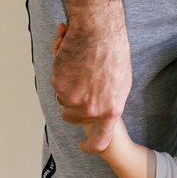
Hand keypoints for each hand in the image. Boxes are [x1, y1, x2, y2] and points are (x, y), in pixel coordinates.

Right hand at [51, 16, 131, 152]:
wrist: (99, 30)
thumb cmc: (113, 52)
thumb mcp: (121, 83)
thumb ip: (109, 102)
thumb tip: (101, 111)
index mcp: (110, 110)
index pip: (100, 141)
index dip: (90, 147)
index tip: (83, 145)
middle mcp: (91, 109)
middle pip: (72, 116)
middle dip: (72, 104)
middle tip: (80, 83)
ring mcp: (73, 98)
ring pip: (62, 98)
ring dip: (67, 85)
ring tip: (81, 65)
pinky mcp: (58, 85)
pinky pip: (55, 83)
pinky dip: (60, 71)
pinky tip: (71, 56)